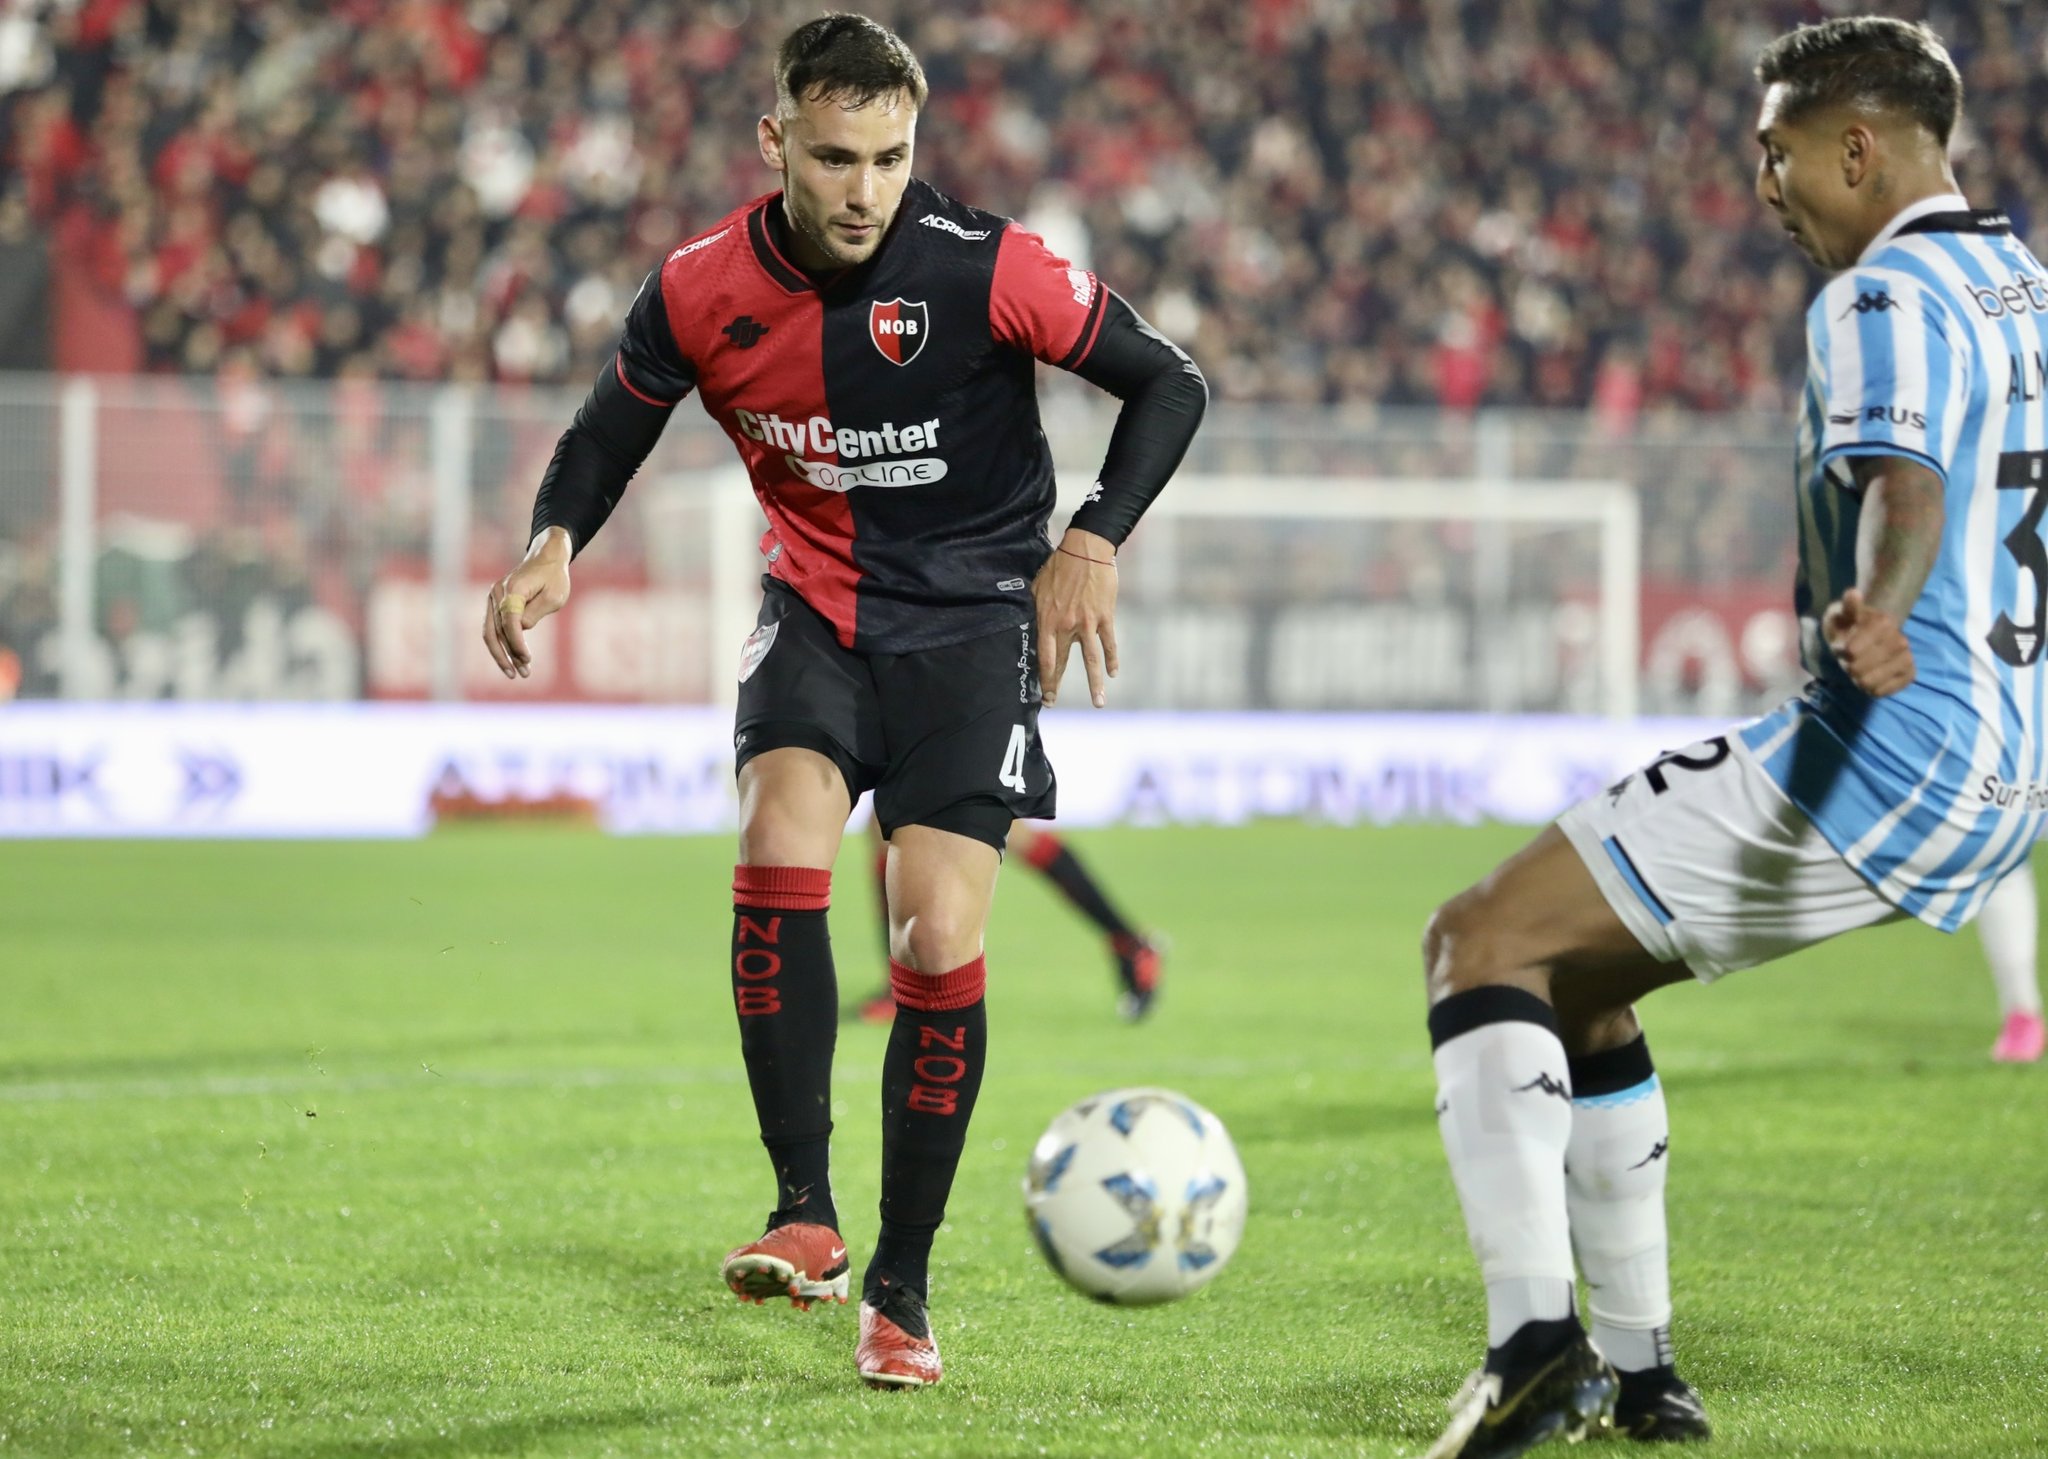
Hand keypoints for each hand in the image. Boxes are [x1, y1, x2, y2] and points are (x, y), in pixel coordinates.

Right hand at [483, 528, 572, 679]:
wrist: (546, 558)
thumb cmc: (554, 577)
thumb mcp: (554, 596)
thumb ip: (535, 613)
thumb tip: (520, 630)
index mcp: (512, 590)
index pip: (509, 622)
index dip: (516, 643)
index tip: (527, 659)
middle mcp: (497, 593)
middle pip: (494, 631)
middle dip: (506, 656)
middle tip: (519, 675)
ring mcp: (493, 598)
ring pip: (491, 633)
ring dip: (503, 655)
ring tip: (517, 673)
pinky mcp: (496, 603)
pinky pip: (494, 628)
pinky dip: (502, 645)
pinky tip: (512, 660)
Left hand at [1032, 527, 1118, 707]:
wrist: (1085, 552)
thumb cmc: (1058, 567)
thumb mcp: (1037, 587)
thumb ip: (1034, 610)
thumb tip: (1028, 624)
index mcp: (1047, 619)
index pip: (1044, 657)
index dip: (1043, 678)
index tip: (1042, 693)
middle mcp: (1066, 625)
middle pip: (1062, 662)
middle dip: (1056, 684)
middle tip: (1052, 702)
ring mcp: (1087, 623)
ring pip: (1091, 660)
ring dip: (1095, 684)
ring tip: (1098, 703)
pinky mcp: (1104, 617)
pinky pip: (1109, 643)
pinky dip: (1112, 659)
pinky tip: (1113, 673)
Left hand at [1823, 586, 1914, 696]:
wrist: (1867, 637)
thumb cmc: (1849, 626)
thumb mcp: (1842, 614)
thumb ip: (1848, 607)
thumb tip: (1853, 594)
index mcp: (1884, 623)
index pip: (1851, 651)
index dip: (1841, 652)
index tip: (1843, 645)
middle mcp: (1901, 641)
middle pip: (1858, 670)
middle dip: (1848, 666)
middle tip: (1851, 659)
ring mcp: (1906, 658)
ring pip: (1869, 683)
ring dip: (1858, 678)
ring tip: (1859, 668)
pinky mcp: (1909, 675)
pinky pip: (1882, 692)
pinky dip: (1871, 689)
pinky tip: (1871, 677)